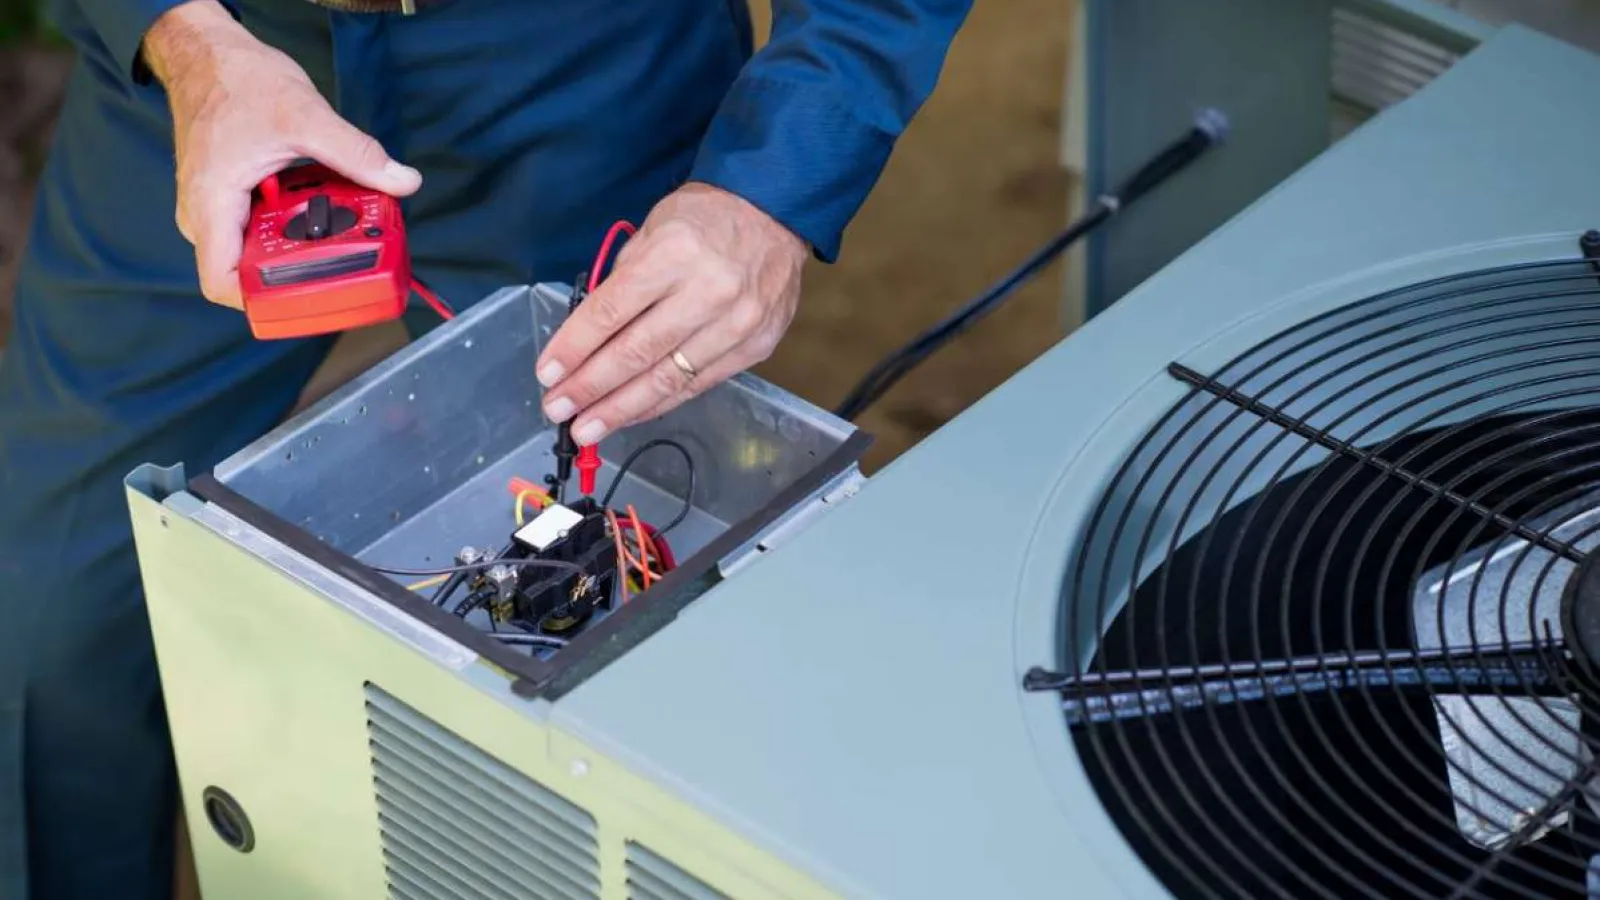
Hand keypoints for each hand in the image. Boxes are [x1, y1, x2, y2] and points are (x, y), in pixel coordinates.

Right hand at [142, 0, 421, 307]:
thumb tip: (403, 181)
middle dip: (300, 272)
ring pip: (259, 251)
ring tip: (339, 231)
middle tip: (345, 258)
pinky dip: (293, 224)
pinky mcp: (229, 200)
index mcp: (211, 204)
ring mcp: (215, 210)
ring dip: (300, 246)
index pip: (223, 283)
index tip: (314, 295)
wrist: (207, 53)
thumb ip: (356, 154)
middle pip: (249, 274)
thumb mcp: (305, 116)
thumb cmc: (237, 81)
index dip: (266, 303)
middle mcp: (205, 216)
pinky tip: (322, 208)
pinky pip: (261, 229)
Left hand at [536, 183, 807, 444]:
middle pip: (637, 352)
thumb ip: (622, 281)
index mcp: (674, 253)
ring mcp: (737, 324)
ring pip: (668, 378)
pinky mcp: (756, 346)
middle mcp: (708, 291)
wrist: (776, 212)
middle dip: (591, 387)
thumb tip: (586, 337)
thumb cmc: (705, 217)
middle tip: (558, 410)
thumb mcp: (653, 230)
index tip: (547, 374)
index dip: (575, 347)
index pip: (612, 311)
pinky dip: (660, 402)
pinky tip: (631, 414)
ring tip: (587, 428)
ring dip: (621, 408)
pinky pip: (699, 384)